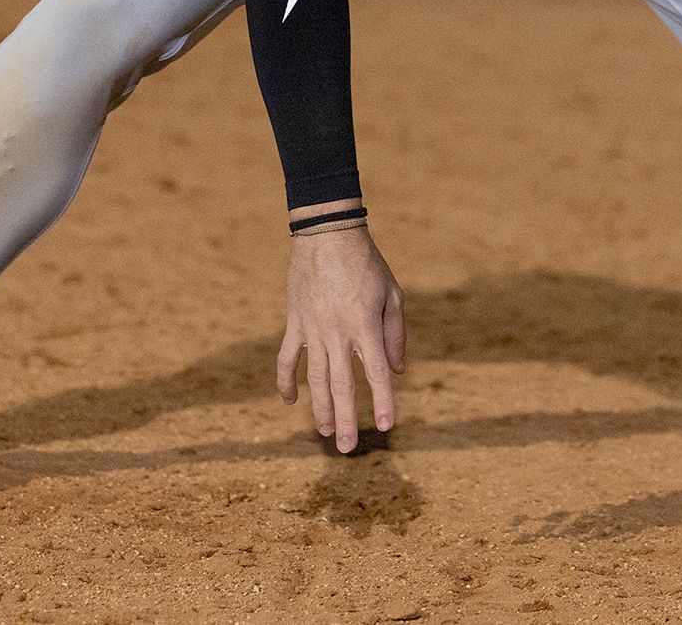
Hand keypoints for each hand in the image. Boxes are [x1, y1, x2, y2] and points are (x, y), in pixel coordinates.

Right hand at [277, 227, 404, 452]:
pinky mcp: (295, 322)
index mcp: (365, 325)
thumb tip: (397, 370)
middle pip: (341, 385)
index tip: (386, 426)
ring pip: (314, 378)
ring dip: (319, 408)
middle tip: (347, 449)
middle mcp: (338, 332)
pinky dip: (285, 381)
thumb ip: (395, 334)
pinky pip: (287, 358)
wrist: (327, 233)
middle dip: (346, 419)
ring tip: (326, 432)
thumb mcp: (392, 293)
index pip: (376, 373)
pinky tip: (289, 401)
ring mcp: (312, 329)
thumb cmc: (366, 262)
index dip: (383, 401)